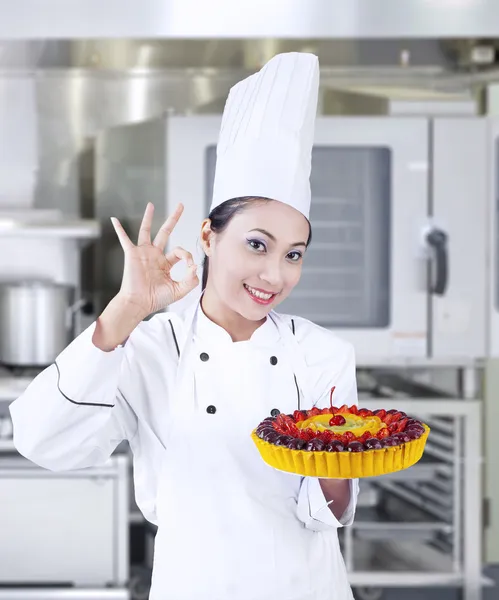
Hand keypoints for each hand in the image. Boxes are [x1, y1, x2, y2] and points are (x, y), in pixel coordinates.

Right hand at [111, 202, 198, 316]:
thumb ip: (191, 280)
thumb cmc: (156, 299)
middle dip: (173, 219)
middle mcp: (154, 255)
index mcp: (165, 263)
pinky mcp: (132, 254)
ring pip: (146, 231)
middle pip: (165, 232)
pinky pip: (124, 239)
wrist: (139, 303)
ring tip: (151, 205)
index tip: (190, 266)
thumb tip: (195, 266)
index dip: (187, 256)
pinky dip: (119, 229)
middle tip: (181, 205)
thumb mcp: (179, 290)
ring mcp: (143, 253)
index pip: (180, 252)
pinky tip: (114, 220)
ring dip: (148, 217)